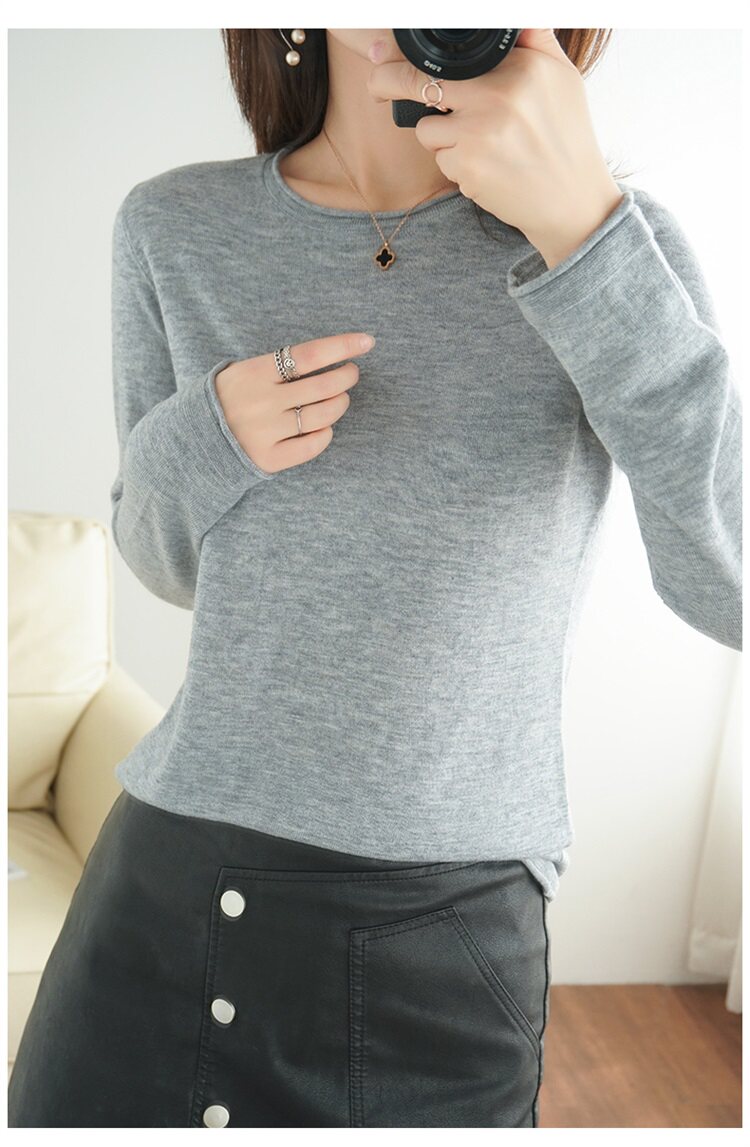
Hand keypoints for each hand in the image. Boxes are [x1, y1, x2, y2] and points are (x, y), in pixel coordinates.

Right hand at [214, 332, 373, 472]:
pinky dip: (325, 434)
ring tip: (340, 398)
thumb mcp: (245, 370)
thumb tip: (333, 355)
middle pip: (323, 386)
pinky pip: (312, 446)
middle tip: (351, 372)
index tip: (367, 342)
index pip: (309, 354)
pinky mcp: (269, 458)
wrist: (196, 438)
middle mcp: (262, 402)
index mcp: (255, 372)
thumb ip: (281, 364)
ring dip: (340, 404)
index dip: (342, 346)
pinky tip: (324, 427)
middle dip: (346, 376)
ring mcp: (266, 432)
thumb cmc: (232, 397)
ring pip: (323, 416)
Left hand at [366, 29, 624, 268]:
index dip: (407, 53)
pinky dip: (456, 164)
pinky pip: (440, 158)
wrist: (572, 201)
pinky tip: (486, 167)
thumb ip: (534, 38)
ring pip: (425, 127)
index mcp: (520, 66)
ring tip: (479, 143)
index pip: (448, 54)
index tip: (382, 52)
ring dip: (441, 135)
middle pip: (417, 81)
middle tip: (375, 85)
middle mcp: (497, 95)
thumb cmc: (566, 137)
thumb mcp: (561, 76)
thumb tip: (506, 17)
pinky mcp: (468, 167)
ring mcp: (479, 132)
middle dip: (386, 82)